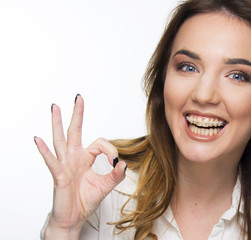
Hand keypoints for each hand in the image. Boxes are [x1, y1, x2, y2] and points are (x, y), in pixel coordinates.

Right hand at [35, 94, 125, 237]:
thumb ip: (115, 175)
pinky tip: (39, 140)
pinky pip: (52, 161)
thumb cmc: (85, 200)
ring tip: (55, 108)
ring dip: (57, 123)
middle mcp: (74, 158)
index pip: (100, 143)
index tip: (114, 162)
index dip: (110, 150)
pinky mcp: (59, 175)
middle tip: (78, 98)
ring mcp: (65, 165)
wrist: (74, 217)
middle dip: (77, 114)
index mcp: (85, 158)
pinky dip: (44, 151)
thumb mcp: (105, 186)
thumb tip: (123, 163)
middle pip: (74, 131)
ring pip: (60, 140)